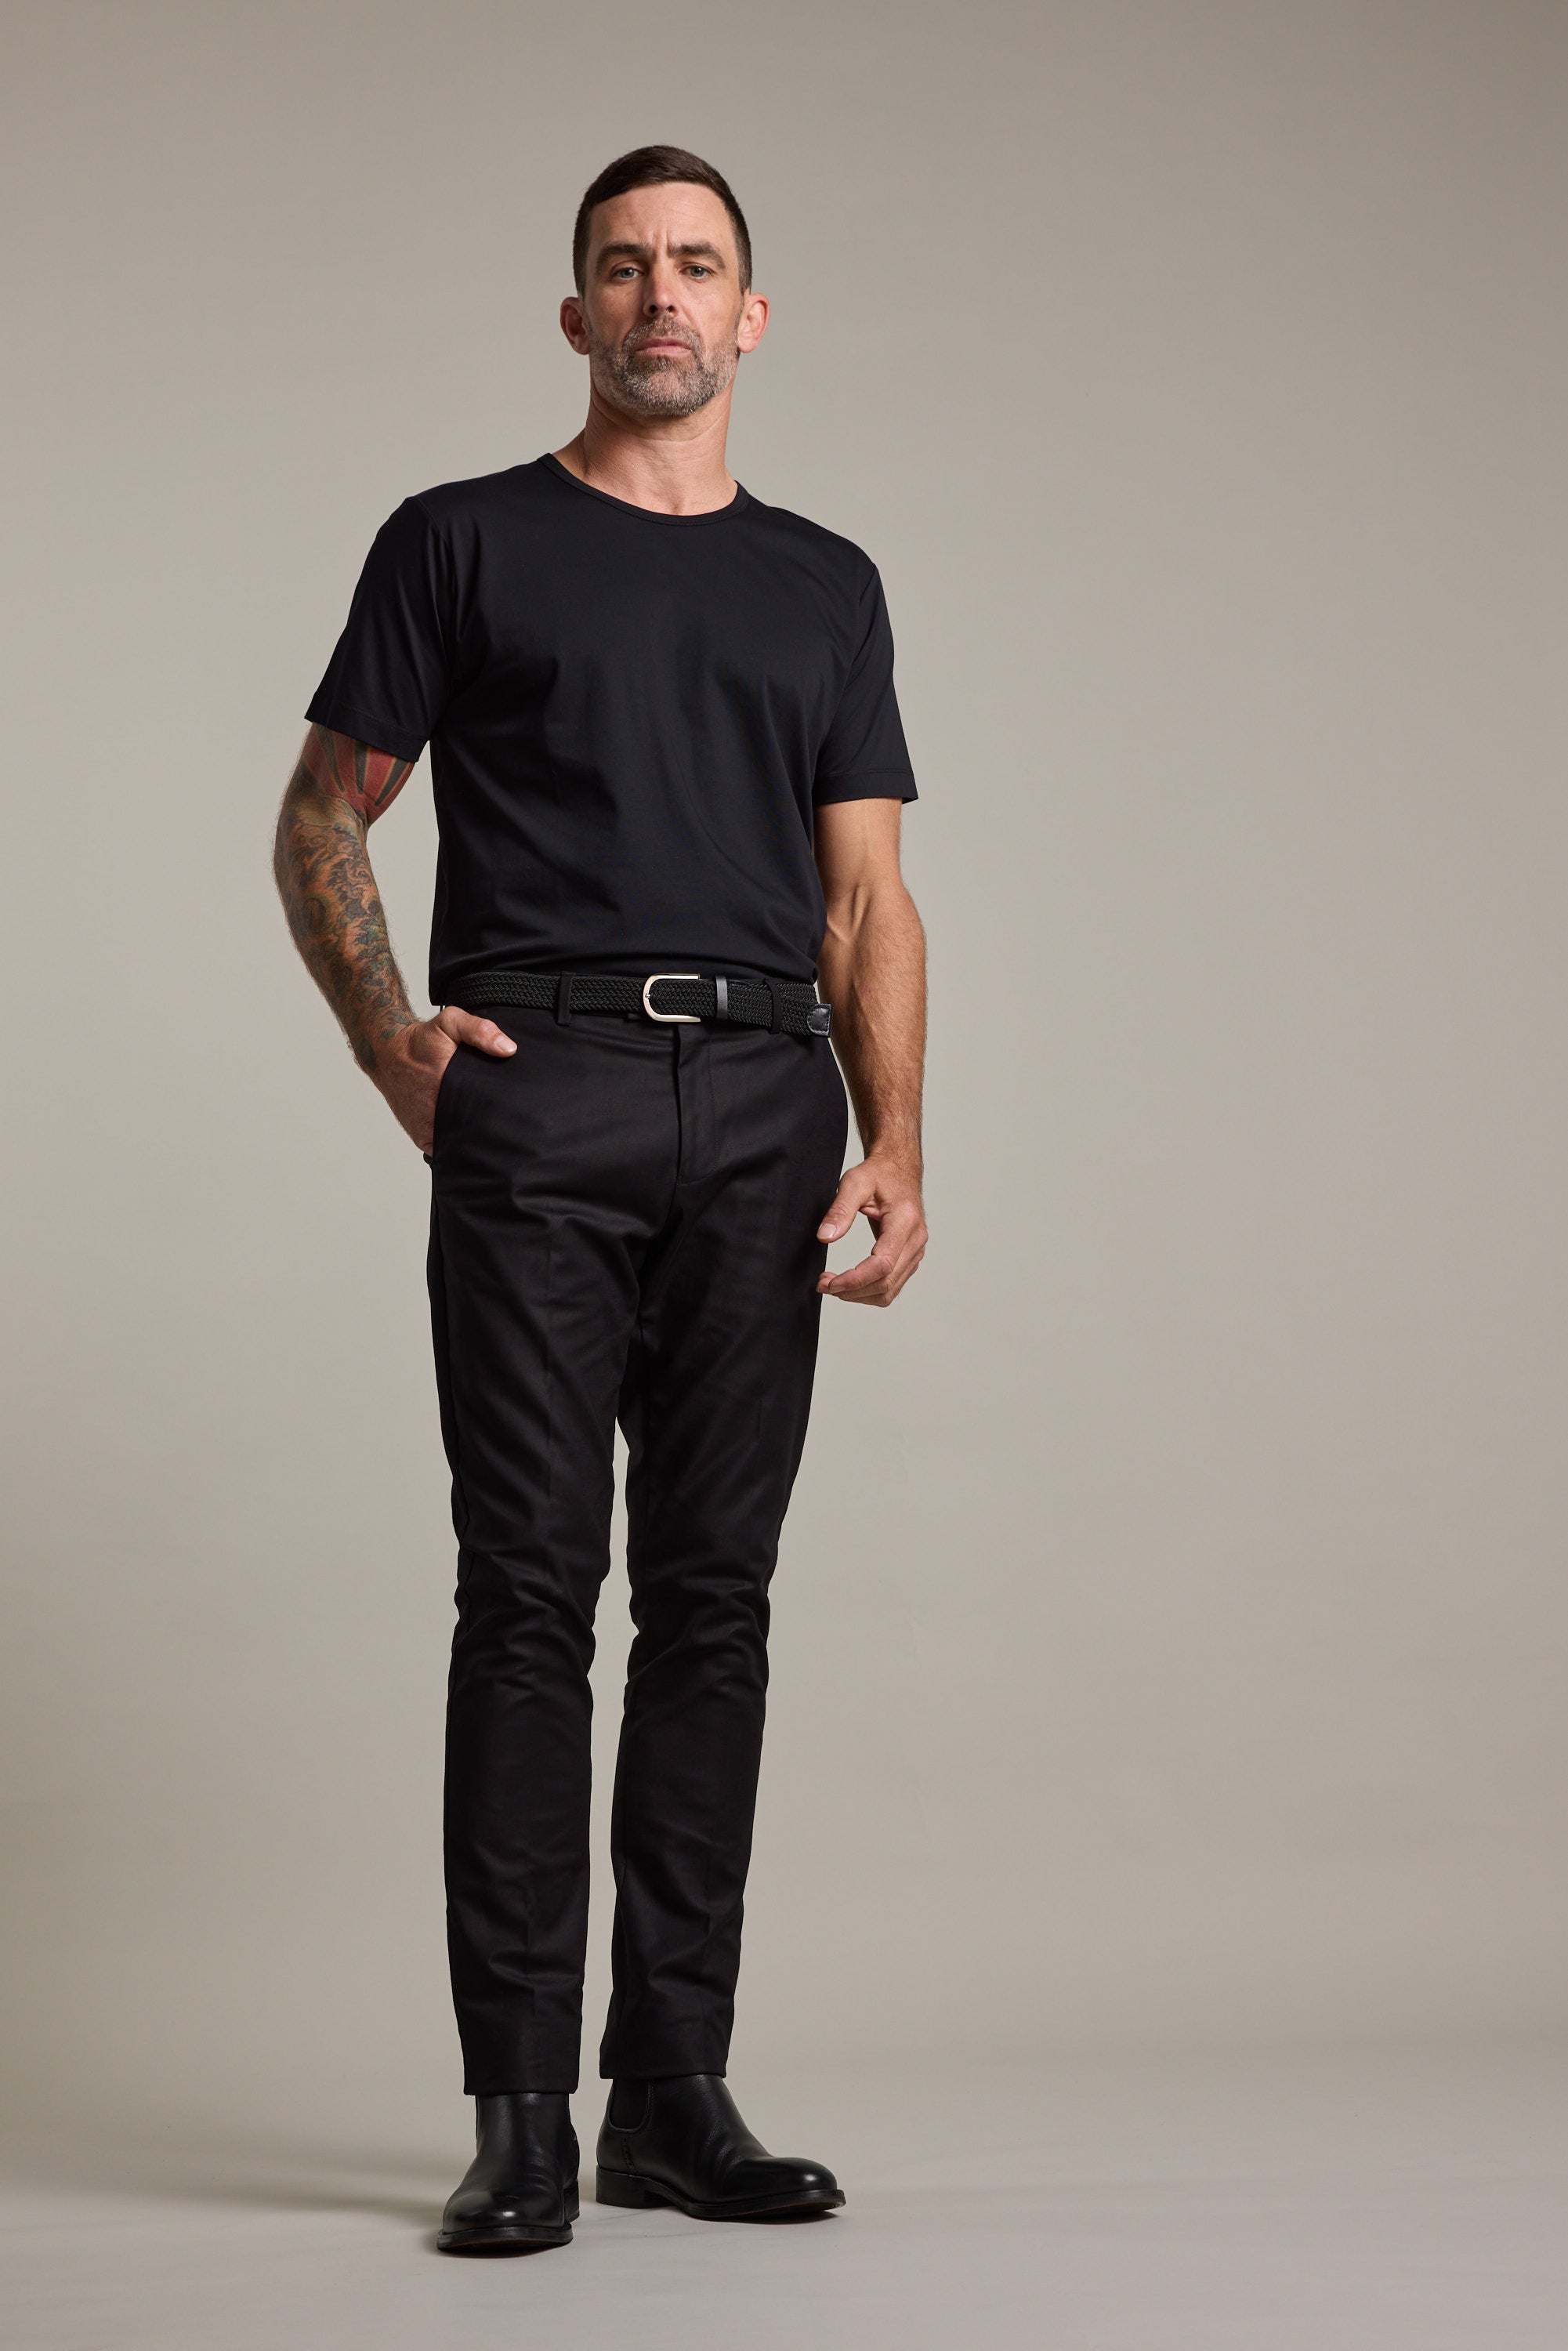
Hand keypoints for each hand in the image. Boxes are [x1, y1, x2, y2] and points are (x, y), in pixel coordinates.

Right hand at [374, 1008, 515, 1151]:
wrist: (387, 1055)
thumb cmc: (419, 1041)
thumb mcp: (449, 1022)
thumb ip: (480, 1031)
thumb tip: (508, 1049)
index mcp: (449, 1089)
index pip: (486, 1115)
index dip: (502, 1115)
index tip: (514, 1112)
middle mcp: (437, 1116)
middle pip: (476, 1134)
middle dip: (492, 1129)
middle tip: (508, 1121)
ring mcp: (429, 1131)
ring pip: (462, 1145)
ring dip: (475, 1140)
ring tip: (492, 1131)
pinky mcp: (423, 1138)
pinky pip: (447, 1149)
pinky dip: (458, 1145)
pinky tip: (469, 1134)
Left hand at [816, 1153, 926, 1306]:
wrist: (898, 1170)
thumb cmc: (879, 1174)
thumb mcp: (854, 1183)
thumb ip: (840, 1210)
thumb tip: (825, 1237)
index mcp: (904, 1220)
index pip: (883, 1264)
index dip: (855, 1279)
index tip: (830, 1282)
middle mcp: (916, 1239)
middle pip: (886, 1282)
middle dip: (852, 1290)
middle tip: (823, 1285)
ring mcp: (916, 1251)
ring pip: (890, 1290)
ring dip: (859, 1295)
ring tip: (833, 1285)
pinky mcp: (911, 1257)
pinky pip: (892, 1285)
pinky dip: (870, 1291)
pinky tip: (850, 1283)